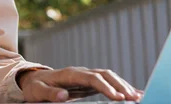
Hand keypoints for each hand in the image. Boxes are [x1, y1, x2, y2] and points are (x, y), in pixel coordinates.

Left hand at [18, 67, 143, 101]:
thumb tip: (64, 96)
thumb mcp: (38, 92)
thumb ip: (50, 93)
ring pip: (108, 77)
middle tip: (134, 98)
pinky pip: (107, 81)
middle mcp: (80, 72)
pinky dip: (120, 86)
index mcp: (70, 74)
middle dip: (120, 85)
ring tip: (138, 96)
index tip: (117, 97)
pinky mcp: (88, 82)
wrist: (32, 79)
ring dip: (123, 85)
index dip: (105, 86)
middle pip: (104, 75)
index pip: (92, 78)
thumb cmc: (35, 87)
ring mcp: (85, 75)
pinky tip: (132, 93)